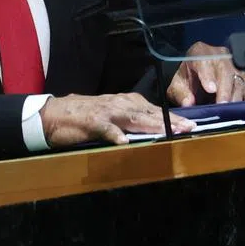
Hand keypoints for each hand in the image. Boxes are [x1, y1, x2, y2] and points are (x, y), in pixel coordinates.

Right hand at [40, 93, 194, 146]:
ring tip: (168, 132)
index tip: (190, 125)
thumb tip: (153, 129)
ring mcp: (106, 113)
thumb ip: (130, 121)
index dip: (173, 118)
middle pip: (150, 113)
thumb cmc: (85, 116)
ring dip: (151, 126)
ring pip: (133, 118)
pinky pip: (106, 129)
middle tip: (189, 128)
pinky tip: (124, 142)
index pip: (154, 110)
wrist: (54, 114)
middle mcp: (119, 104)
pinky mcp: (91, 122)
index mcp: (126, 103)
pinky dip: (115, 135)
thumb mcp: (112, 116)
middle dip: (170, 121)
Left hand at [166, 41, 244, 106]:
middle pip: (225, 70)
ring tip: (232, 110)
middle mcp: (219, 55)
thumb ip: (181, 93)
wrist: (190, 76)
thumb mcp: (176, 84)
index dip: (208, 75)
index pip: (204, 61)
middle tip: (223, 105)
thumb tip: (188, 102)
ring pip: (239, 78)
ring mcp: (233, 65)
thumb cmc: (184, 78)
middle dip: (225, 90)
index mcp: (199, 52)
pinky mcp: (242, 77)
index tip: (210, 89)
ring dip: (236, 96)